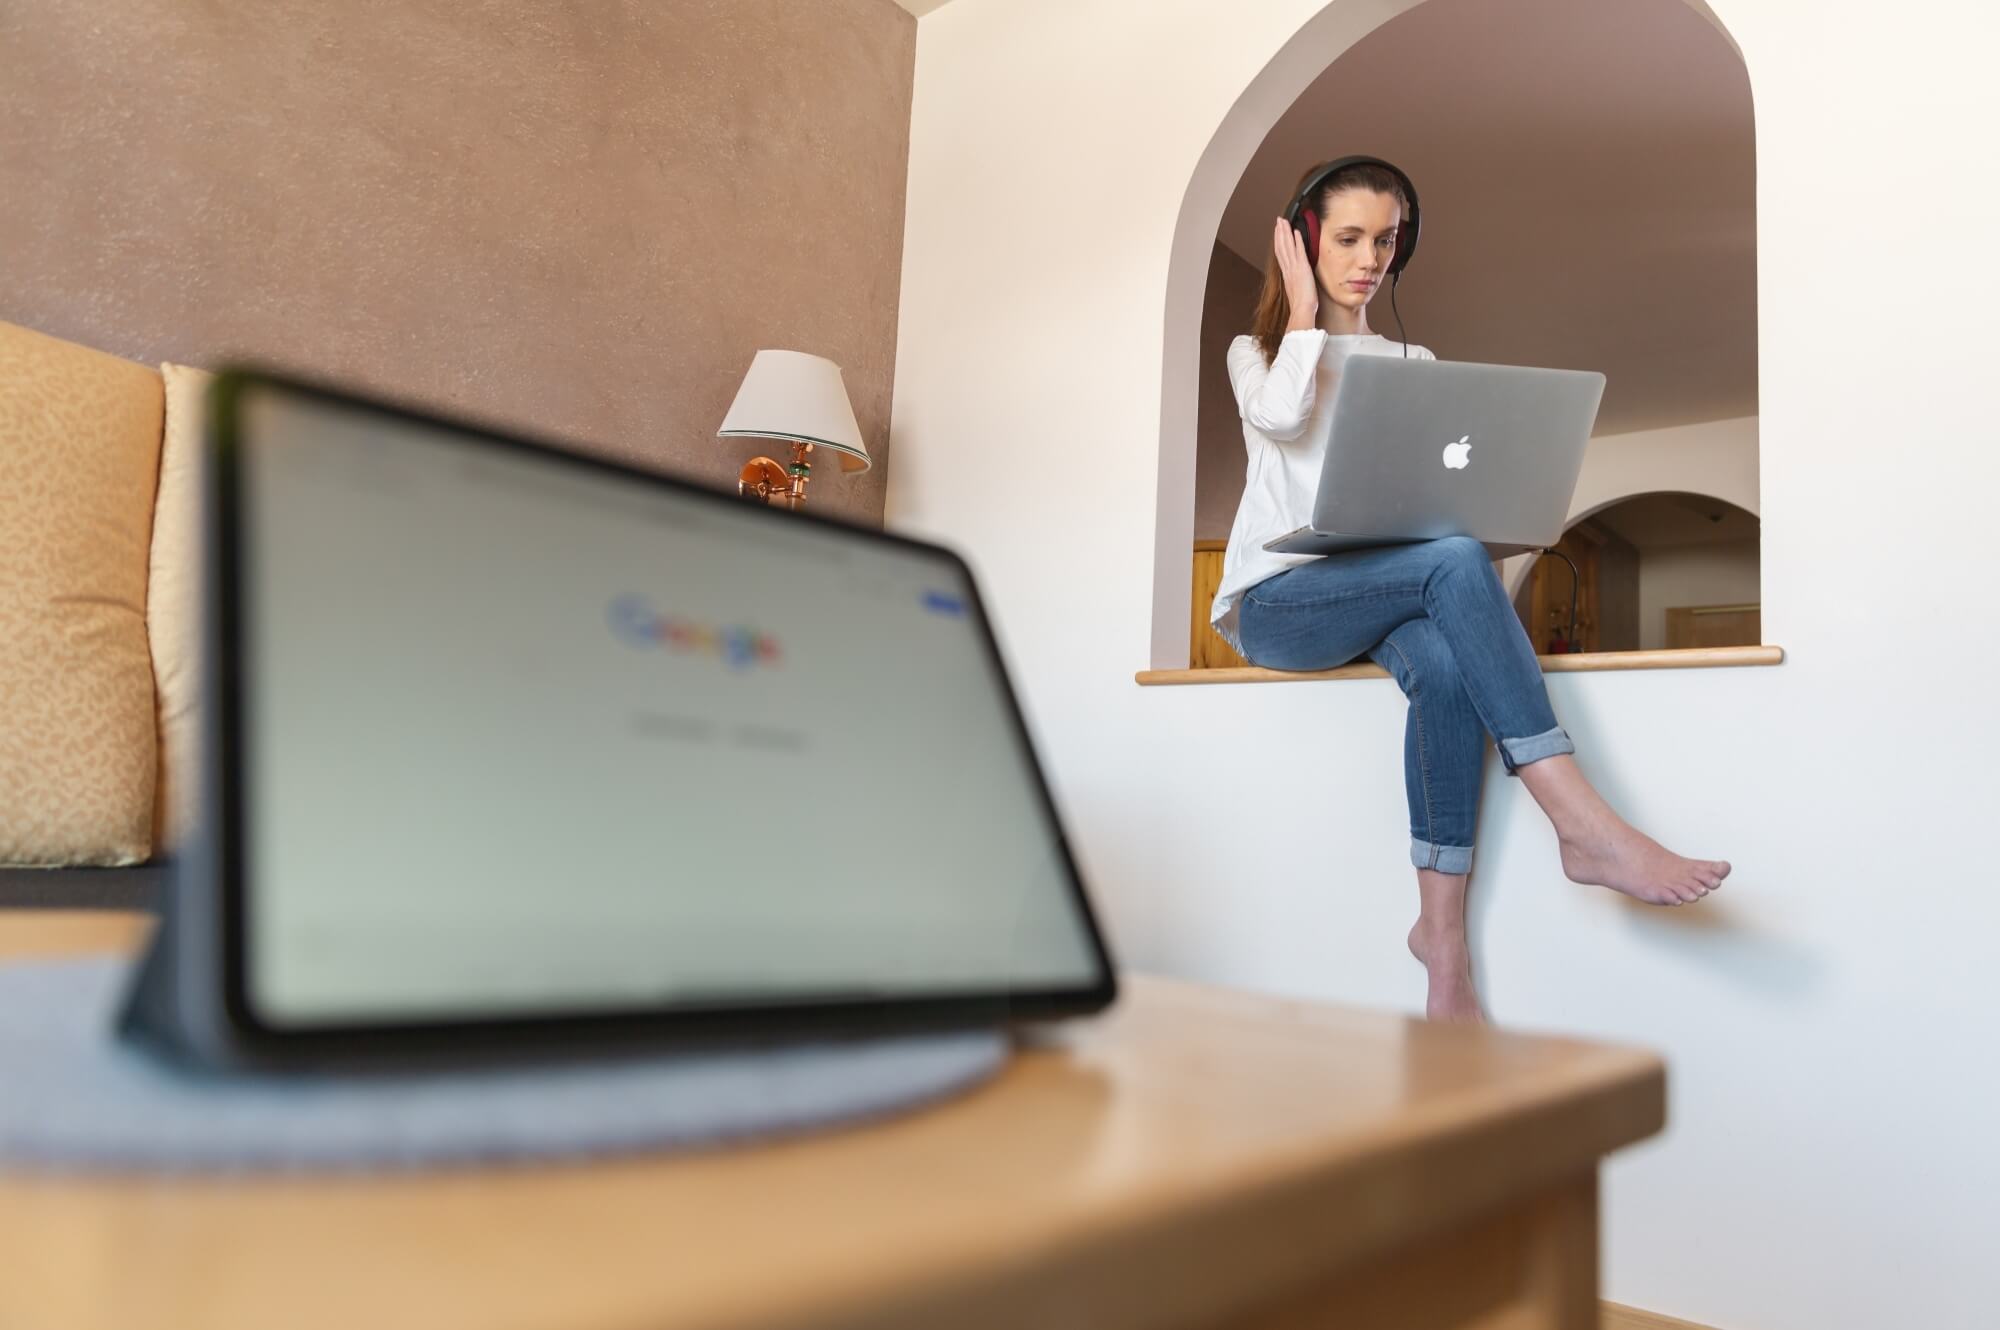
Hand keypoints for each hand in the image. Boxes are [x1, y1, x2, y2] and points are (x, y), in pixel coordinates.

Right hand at [1273, 216, 1318, 331]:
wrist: (1302, 310)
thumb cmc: (1301, 306)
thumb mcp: (1296, 292)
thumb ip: (1294, 284)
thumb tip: (1295, 282)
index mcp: (1286, 274)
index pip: (1281, 254)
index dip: (1278, 242)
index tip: (1278, 232)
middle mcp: (1288, 269)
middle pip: (1281, 246)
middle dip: (1279, 232)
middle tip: (1278, 221)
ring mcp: (1294, 267)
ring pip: (1287, 246)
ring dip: (1285, 232)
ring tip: (1283, 221)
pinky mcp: (1302, 268)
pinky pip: (1299, 251)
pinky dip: (1297, 240)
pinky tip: (1296, 231)